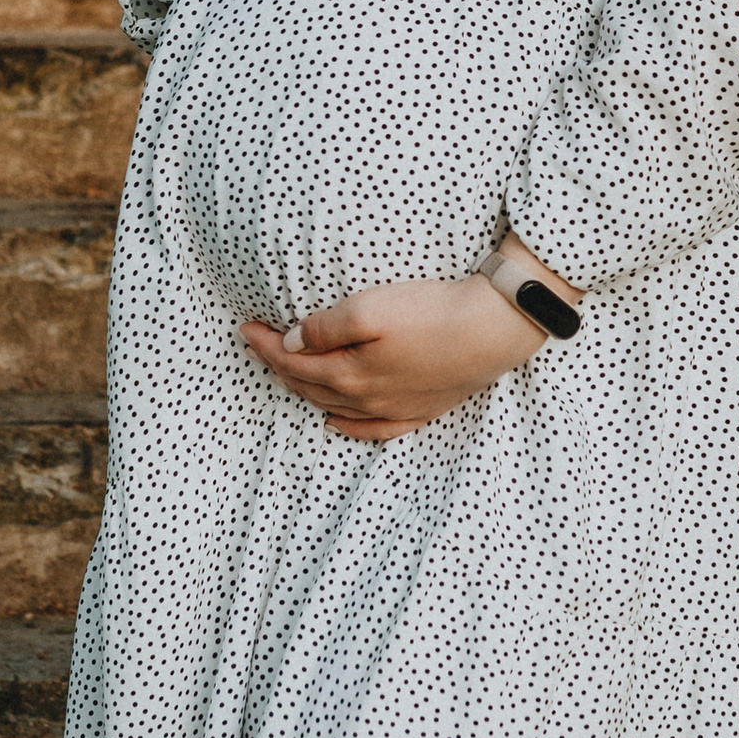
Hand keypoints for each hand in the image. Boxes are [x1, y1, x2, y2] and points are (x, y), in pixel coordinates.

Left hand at [243, 277, 541, 437]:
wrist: (493, 329)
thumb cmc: (431, 313)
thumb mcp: (368, 308)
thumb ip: (324, 328)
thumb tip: (292, 343)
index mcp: (348, 374)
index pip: (292, 361)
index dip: (264, 345)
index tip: (245, 327)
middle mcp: (366, 399)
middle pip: (309, 385)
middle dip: (278, 365)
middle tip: (259, 343)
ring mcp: (394, 409)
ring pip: (335, 406)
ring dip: (306, 389)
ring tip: (287, 371)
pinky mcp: (421, 409)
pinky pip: (371, 429)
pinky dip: (346, 425)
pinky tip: (334, 421)